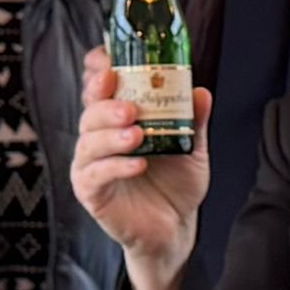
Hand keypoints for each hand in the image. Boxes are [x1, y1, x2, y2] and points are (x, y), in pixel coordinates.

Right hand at [73, 44, 211, 289]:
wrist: (175, 227)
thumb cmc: (176, 182)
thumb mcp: (191, 147)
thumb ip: (194, 120)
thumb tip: (201, 91)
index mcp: (116, 118)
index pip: (98, 85)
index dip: (98, 70)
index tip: (108, 61)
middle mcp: (98, 136)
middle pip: (90, 109)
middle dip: (106, 102)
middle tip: (130, 105)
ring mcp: (91, 164)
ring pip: (88, 141)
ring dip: (110, 134)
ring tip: (136, 134)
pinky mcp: (91, 192)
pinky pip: (96, 175)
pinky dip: (115, 166)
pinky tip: (137, 163)